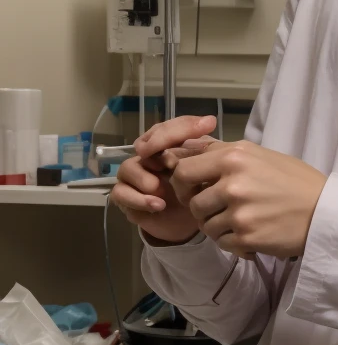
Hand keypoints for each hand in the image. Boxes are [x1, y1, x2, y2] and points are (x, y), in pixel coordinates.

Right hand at [110, 115, 217, 243]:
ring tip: (161, 189)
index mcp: (166, 147)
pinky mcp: (126, 198)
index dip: (178, 129)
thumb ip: (204, 145)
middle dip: (156, 151)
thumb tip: (209, 120)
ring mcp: (134, 177)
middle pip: (142, 144)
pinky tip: (158, 205)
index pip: (165, 128)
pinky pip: (120, 193)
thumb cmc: (197, 192)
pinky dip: (138, 199)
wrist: (190, 224)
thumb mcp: (208, 167)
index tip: (202, 129)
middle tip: (171, 163)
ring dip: (144, 178)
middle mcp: (147, 157)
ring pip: (127, 168)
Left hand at [170, 140, 327, 259]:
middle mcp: (233, 182)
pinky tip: (251, 234)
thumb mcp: (260, 155)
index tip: (194, 191)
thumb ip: (223, 153)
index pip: (183, 170)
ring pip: (205, 226)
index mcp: (234, 156)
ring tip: (240, 222)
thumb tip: (187, 148)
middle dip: (200, 209)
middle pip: (192, 202)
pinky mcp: (246, 236)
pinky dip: (233, 241)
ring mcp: (239, 211)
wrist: (325, 211)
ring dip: (218, 227)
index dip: (183, 184)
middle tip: (216, 211)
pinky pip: (222, 242)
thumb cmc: (295, 181)